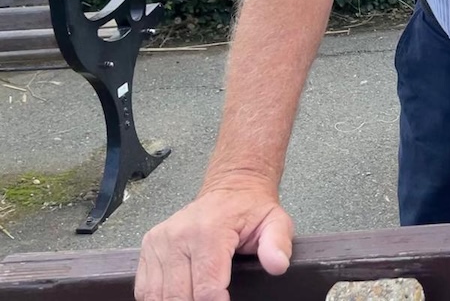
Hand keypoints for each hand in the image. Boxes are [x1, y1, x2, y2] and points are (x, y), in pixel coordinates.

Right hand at [134, 179, 293, 300]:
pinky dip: (158, 299)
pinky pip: (145, 288)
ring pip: (158, 296)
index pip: (207, 288)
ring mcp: (160, 241)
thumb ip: (278, 244)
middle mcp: (179, 235)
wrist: (232, 188)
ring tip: (196, 300)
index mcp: (209, 231)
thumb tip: (277, 265)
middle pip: (180, 296)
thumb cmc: (250, 209)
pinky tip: (177, 296)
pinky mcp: (149, 245)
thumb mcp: (275, 222)